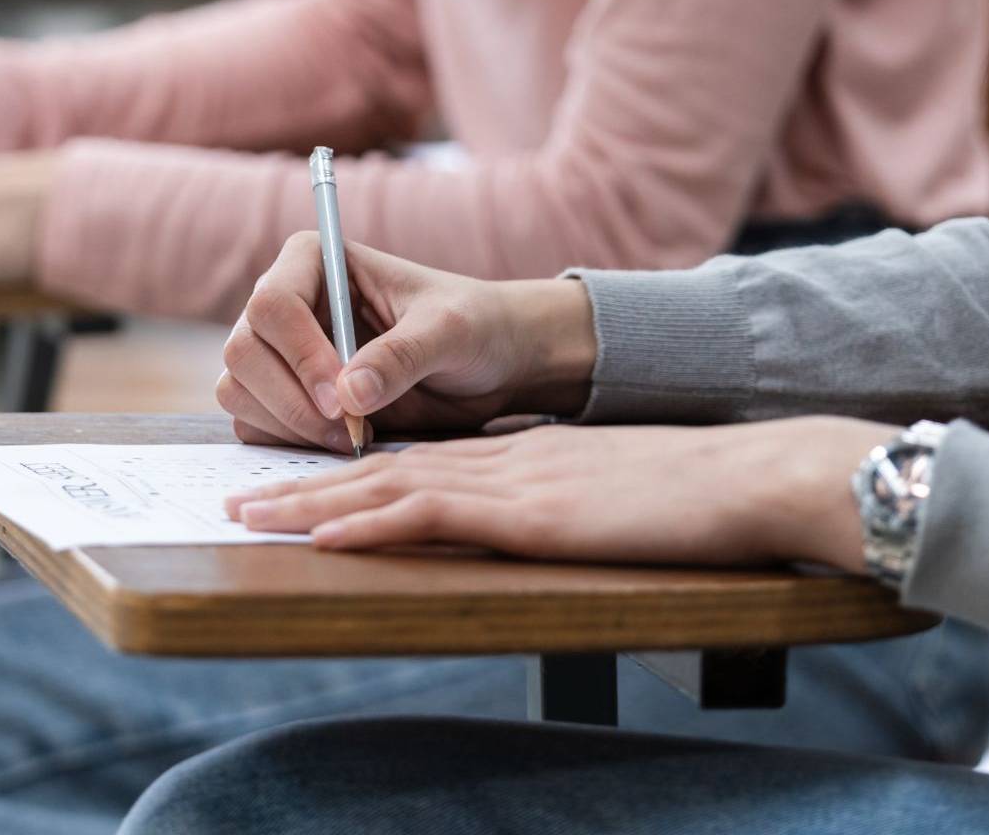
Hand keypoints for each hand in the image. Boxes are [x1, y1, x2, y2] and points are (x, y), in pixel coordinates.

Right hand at [218, 234, 596, 452]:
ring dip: (288, 425)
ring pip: (239, 390)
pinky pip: (254, 424)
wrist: (487, 365)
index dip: (301, 356)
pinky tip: (340, 441)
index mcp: (314, 261)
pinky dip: (287, 442)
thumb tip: (350, 395)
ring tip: (352, 435)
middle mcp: (286, 303)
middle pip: (243, 351)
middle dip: (290, 399)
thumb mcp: (450, 332)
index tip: (344, 399)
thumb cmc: (473, 326)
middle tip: (347, 430)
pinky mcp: (283, 396)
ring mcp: (279, 352)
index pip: (272, 303)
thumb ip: (402, 356)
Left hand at [225, 418, 898, 573]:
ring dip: (311, 502)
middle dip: (305, 484)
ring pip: (386, 487)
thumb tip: (536, 518)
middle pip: (382, 468)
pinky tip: (324, 534)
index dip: (349, 474)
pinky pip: (428, 516)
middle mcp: (499, 460)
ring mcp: (509, 482)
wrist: (747, 474)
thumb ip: (564, 499)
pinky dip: (369, 524)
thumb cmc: (694, 492)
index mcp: (518, 455)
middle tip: (240, 499)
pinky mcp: (526, 512)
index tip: (298, 488)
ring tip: (251, 515)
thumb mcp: (609, 491)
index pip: (415, 462)